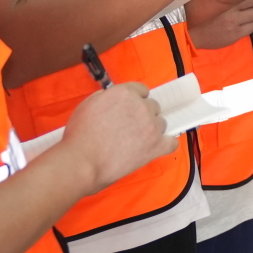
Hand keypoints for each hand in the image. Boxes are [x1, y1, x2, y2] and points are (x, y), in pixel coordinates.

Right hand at [59, 83, 175, 193]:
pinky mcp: (156, 146)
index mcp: (125, 93)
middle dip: (143, 115)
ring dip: (152, 130)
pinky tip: (158, 147)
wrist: (83, 161)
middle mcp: (142, 106)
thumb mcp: (88, 104)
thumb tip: (114, 100)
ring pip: (161, 123)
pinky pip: (171, 142)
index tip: (130, 109)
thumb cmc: (81, 135)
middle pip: (152, 106)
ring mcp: (151, 126)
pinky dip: (166, 144)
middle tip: (129, 128)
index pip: (141, 90)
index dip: (135, 100)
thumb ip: (107, 97)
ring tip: (135, 141)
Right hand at [184, 0, 252, 48]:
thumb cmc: (195, 12)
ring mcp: (234, 22)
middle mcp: (231, 9)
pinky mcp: (235, 34)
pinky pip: (252, 27)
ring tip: (242, 12)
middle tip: (245, 2)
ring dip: (250, 12)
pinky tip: (240, 23)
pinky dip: (248, 25)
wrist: (189, 33)